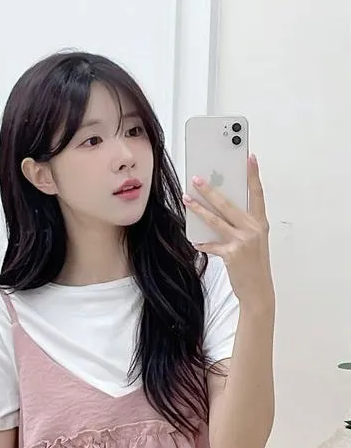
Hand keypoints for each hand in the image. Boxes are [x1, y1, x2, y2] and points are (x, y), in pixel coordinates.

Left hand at [183, 154, 273, 308]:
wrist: (258, 290)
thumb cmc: (254, 265)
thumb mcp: (253, 241)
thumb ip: (240, 225)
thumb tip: (217, 212)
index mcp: (260, 223)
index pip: (257, 193)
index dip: (253, 175)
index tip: (250, 157)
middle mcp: (253, 229)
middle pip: (228, 204)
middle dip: (210, 190)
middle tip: (197, 178)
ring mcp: (243, 241)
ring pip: (215, 220)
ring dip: (198, 209)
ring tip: (186, 199)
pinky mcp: (232, 254)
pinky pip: (211, 244)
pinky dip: (202, 243)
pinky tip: (195, 241)